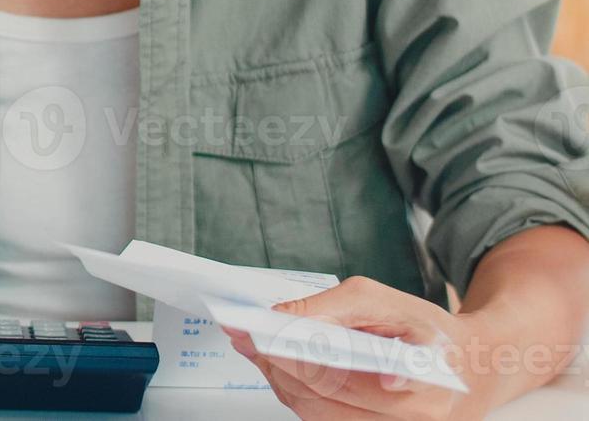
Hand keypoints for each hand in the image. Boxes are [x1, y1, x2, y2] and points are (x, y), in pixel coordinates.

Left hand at [223, 275, 490, 419]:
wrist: (467, 366)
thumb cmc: (425, 329)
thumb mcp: (385, 300)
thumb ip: (334, 305)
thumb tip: (281, 315)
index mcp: (421, 380)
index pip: (344, 376)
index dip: (297, 359)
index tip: (261, 339)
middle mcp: (410, 419)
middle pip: (321, 396)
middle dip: (275, 363)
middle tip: (241, 334)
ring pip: (314, 411)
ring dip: (278, 379)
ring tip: (252, 347)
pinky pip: (321, 418)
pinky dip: (293, 391)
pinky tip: (277, 366)